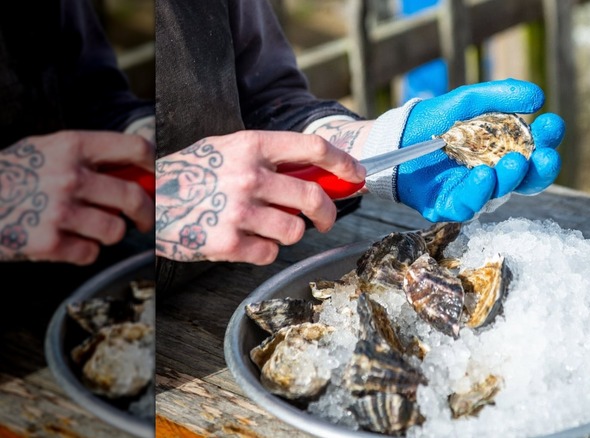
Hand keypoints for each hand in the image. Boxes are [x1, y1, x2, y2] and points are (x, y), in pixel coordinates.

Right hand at [0, 131, 154, 263]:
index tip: (156, 178)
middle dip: (146, 213)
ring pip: (115, 229)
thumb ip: (86, 157)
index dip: (153, 164)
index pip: (133, 148)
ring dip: (110, 233)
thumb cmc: (9, 176)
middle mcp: (69, 176)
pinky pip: (90, 253)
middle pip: (134, 196)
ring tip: (91, 229)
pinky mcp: (48, 242)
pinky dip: (84, 252)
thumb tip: (135, 173)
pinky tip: (66, 243)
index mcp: (71, 146)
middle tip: (145, 220)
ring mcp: (58, 210)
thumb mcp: (44, 151)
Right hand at [154, 131, 365, 264]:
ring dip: (290, 232)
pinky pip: (269, 253)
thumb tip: (316, 172)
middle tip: (324, 219)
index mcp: (251, 146)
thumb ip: (267, 157)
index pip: (313, 148)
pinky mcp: (228, 243)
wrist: (146, 201)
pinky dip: (264, 250)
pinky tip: (245, 240)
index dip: (343, 162)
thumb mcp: (225, 149)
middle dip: (327, 212)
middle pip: (313, 196)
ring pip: (294, 229)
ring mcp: (238, 211)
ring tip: (268, 227)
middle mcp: (248, 176)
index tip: (356, 174)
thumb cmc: (189, 175)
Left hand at [398, 79, 563, 221]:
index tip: (551, 123)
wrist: (396, 136)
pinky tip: (483, 175)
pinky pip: (468, 205)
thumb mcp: (469, 101)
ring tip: (512, 162)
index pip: (536, 151)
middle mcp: (496, 176)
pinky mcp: (449, 206)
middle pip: (527, 180)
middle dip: (540, 169)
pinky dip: (478, 192)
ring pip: (500, 194)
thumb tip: (538, 97)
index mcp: (505, 152)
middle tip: (544, 156)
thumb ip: (500, 96)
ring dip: (509, 179)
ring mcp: (474, 193)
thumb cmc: (436, 120)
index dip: (548, 140)